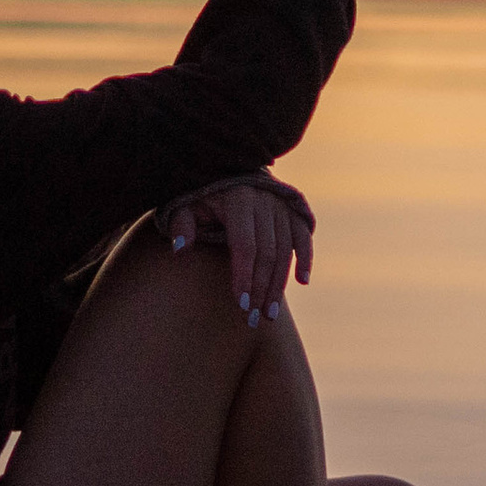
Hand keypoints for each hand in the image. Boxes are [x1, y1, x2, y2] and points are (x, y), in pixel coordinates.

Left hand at [162, 181, 315, 326]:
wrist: (228, 167)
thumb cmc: (202, 195)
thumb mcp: (185, 205)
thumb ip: (181, 226)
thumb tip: (180, 250)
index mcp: (239, 200)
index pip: (244, 245)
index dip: (243, 275)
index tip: (241, 303)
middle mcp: (265, 201)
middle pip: (267, 253)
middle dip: (261, 288)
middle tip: (253, 318)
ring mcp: (282, 205)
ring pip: (285, 251)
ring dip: (279, 284)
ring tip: (269, 313)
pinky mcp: (294, 210)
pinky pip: (303, 237)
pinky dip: (305, 258)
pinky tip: (302, 282)